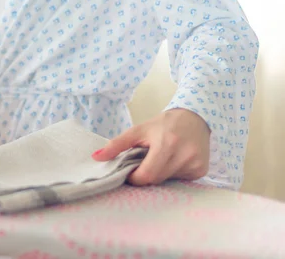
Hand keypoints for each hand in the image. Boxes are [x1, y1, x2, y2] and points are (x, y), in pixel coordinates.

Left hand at [91, 108, 210, 185]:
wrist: (195, 117)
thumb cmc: (164, 124)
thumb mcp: (139, 130)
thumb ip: (117, 144)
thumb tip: (95, 157)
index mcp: (166, 144)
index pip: (147, 175)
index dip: (135, 177)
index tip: (130, 171)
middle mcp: (184, 155)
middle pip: (157, 179)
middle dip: (147, 174)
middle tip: (145, 162)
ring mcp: (195, 163)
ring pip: (168, 181)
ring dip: (160, 173)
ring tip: (161, 158)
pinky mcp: (202, 169)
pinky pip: (181, 180)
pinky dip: (173, 173)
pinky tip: (175, 160)